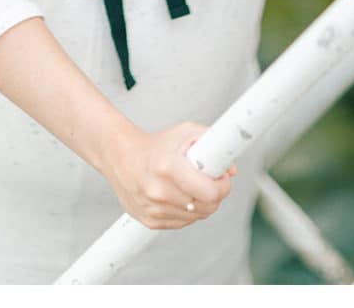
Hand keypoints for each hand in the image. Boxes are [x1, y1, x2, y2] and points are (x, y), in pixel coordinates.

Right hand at [99, 121, 236, 229]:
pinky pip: (182, 222)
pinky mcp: (150, 221)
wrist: (121, 156)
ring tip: (190, 183)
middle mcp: (159, 191)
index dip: (223, 184)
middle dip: (214, 193)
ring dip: (200, 202)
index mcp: (168, 168)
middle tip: (208, 178)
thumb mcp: (185, 132)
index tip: (223, 176)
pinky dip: (186, 210)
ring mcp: (154, 209)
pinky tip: (178, 194)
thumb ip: (212, 143)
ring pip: (196, 216)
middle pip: (207, 207)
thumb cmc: (156, 144)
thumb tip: (232, 168)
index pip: (211, 192)